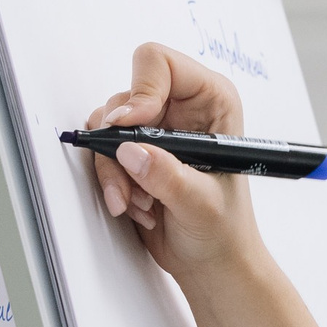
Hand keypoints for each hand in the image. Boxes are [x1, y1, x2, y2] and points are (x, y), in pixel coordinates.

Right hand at [86, 43, 266, 284]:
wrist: (210, 262)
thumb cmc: (223, 229)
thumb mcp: (201, 202)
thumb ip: (167, 175)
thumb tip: (131, 151)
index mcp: (211, 99)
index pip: (160, 64)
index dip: (140, 91)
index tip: (129, 127)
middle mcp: (180, 105)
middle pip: (125, 97)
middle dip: (122, 145)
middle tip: (133, 182)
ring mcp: (155, 128)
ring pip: (107, 127)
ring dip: (115, 170)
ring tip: (140, 202)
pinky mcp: (134, 152)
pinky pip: (102, 152)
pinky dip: (112, 181)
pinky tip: (136, 205)